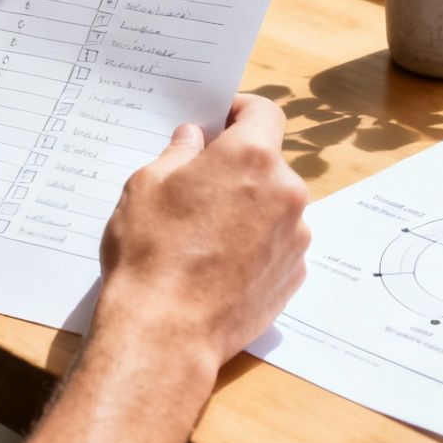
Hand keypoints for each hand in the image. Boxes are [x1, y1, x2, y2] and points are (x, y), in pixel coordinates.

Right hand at [93, 94, 309, 374]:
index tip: (222, 118)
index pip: (265, 112)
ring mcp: (295, 236)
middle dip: (238, 167)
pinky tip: (220, 264)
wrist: (167, 333)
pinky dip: (256, 244)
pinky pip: (277, 243)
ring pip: (275, 205)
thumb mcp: (146, 187)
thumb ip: (177, 153)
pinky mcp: (294, 274)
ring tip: (205, 233)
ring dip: (249, 207)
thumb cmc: (151, 253)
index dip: (242, 110)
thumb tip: (193, 139)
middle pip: (269, 162)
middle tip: (199, 185)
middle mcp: (286, 192)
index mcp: (251, 158)